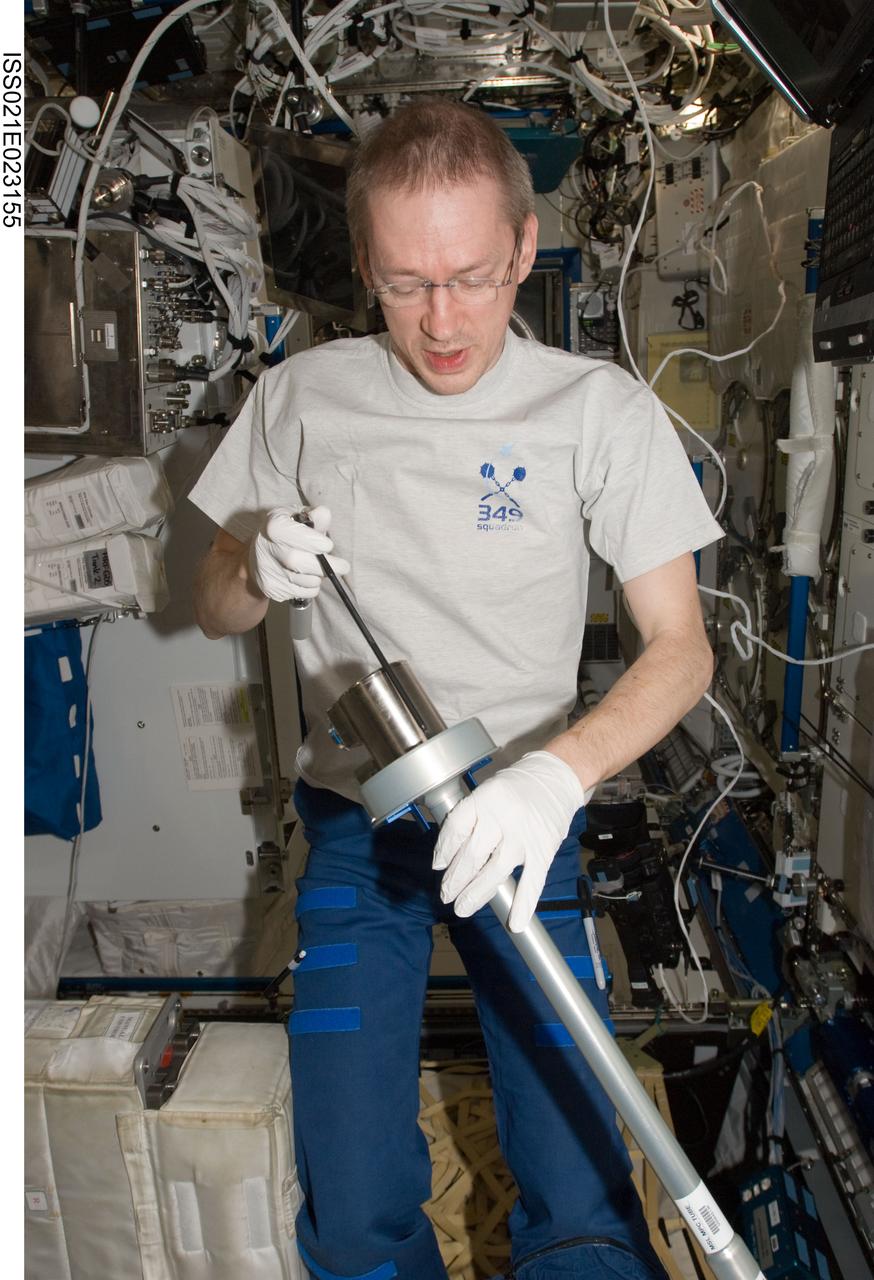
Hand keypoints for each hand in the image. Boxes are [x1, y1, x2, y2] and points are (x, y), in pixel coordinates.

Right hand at [249, 506, 349, 602]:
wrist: (258, 557)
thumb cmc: (285, 534)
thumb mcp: (297, 518)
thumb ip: (314, 517)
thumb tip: (324, 514)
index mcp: (273, 526)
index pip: (294, 534)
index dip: (315, 542)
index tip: (328, 546)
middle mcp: (265, 548)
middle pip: (298, 562)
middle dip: (325, 566)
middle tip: (343, 567)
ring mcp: (266, 571)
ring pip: (303, 580)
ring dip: (318, 577)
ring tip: (316, 568)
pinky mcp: (271, 589)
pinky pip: (302, 593)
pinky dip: (310, 587)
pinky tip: (305, 577)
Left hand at [432, 752, 587, 931]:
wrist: (556, 778)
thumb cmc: (516, 787)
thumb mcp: (487, 791)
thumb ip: (469, 818)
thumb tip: (447, 856)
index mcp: (486, 798)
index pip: (457, 828)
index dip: (444, 850)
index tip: (438, 866)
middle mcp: (503, 817)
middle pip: (472, 854)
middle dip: (455, 878)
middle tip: (446, 894)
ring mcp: (525, 835)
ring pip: (495, 871)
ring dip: (477, 894)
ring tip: (462, 907)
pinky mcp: (544, 849)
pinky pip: (533, 881)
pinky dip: (524, 904)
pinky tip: (515, 922)